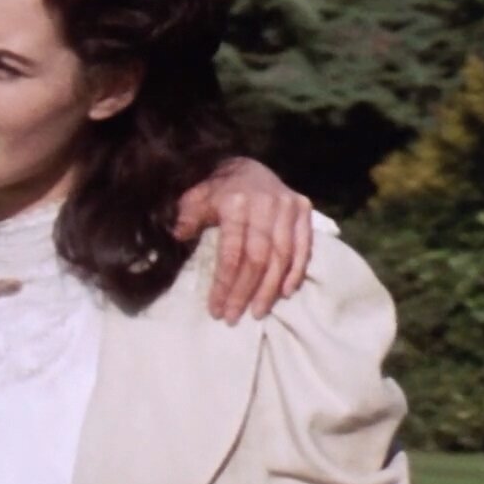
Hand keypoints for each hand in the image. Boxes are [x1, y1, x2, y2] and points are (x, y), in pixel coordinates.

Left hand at [174, 157, 313, 323]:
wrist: (248, 166)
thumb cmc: (217, 190)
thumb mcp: (196, 199)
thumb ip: (188, 217)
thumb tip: (178, 235)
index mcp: (236, 203)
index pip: (232, 253)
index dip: (224, 284)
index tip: (216, 308)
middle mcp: (266, 204)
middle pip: (258, 259)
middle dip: (245, 292)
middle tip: (234, 317)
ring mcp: (288, 207)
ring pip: (282, 256)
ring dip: (270, 289)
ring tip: (258, 312)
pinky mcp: (304, 210)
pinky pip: (304, 246)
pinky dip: (296, 271)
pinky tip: (285, 293)